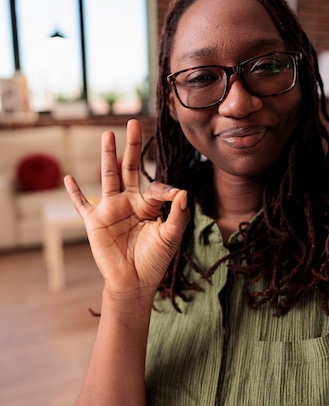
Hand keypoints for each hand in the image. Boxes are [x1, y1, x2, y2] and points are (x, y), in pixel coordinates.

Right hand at [64, 119, 189, 301]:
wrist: (134, 282)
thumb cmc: (154, 260)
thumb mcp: (171, 236)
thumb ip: (177, 214)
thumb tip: (183, 192)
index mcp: (148, 205)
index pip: (155, 186)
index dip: (165, 189)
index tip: (174, 197)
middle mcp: (128, 202)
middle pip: (130, 168)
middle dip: (132, 147)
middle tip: (133, 123)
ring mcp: (110, 209)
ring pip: (108, 176)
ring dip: (108, 156)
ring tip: (108, 134)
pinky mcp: (95, 222)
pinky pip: (82, 204)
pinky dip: (74, 193)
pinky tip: (68, 178)